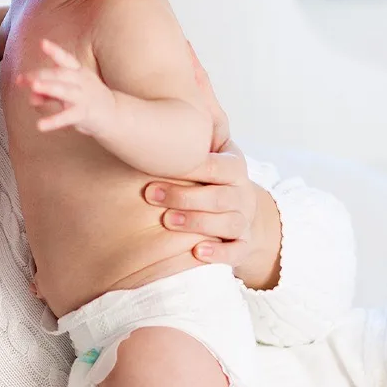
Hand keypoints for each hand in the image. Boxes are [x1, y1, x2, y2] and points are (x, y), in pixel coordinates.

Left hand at [20, 39, 115, 137]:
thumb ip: (49, 94)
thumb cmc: (88, 101)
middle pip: (60, 74)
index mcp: (79, 72)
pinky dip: (53, 121)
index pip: (66, 59)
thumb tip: (30, 97)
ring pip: (64, 90)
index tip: (42, 43)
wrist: (115, 116)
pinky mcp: (85, 113)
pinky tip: (40, 126)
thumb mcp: (69, 93)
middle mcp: (82, 82)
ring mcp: (84, 97)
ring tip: (34, 87)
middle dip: (40, 75)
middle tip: (22, 79)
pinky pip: (67, 117)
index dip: (55, 51)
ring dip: (48, 87)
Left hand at [143, 139, 279, 286]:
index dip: (190, 167)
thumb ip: (184, 148)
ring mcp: (245, 220)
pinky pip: (237, 251)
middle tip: (151, 194)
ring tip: (168, 221)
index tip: (157, 165)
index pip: (218, 166)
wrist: (234, 207)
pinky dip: (219, 253)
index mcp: (234, 167)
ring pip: (229, 223)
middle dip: (184, 196)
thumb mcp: (200, 158)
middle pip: (220, 196)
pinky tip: (197, 251)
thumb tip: (142, 133)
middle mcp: (242, 194)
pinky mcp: (243, 245)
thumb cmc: (204, 178)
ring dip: (197, 222)